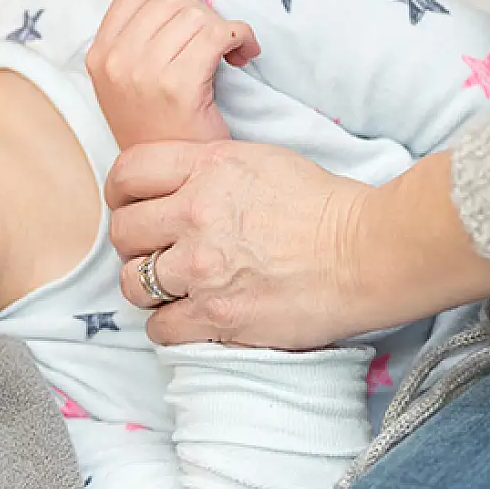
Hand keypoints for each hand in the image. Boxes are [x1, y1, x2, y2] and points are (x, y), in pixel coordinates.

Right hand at [85, 0, 259, 148]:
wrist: (170, 183)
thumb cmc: (159, 131)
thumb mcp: (129, 83)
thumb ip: (141, 40)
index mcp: (99, 55)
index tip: (193, 18)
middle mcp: (115, 61)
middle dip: (203, 12)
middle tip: (217, 40)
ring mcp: (142, 73)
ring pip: (196, 14)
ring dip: (224, 26)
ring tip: (230, 52)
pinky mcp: (176, 86)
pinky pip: (217, 35)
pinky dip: (240, 37)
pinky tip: (243, 56)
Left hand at [108, 144, 489, 348]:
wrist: (368, 252)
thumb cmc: (326, 206)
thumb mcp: (261, 161)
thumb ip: (209, 170)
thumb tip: (175, 186)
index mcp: (207, 168)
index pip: (127, 173)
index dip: (121, 194)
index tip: (131, 208)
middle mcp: (196, 213)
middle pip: (122, 232)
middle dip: (133, 246)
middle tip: (154, 254)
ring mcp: (203, 266)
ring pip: (133, 283)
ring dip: (148, 289)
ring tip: (171, 290)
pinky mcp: (218, 313)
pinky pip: (160, 327)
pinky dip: (169, 327)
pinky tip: (189, 320)